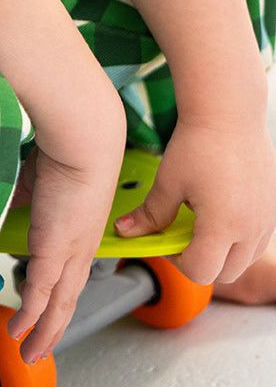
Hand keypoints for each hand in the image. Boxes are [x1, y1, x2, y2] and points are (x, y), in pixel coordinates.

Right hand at [6, 106, 125, 364]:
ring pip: (59, 304)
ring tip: (30, 354)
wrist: (84, 134)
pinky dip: (31, 317)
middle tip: (39, 348)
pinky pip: (41, 293)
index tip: (46, 310)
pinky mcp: (56, 249)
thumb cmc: (65, 142)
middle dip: (53, 327)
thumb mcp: (37, 177)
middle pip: (68, 297)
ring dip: (45, 333)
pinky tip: (20, 334)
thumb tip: (3, 205)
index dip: (59, 295)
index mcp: (80, 227)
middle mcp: (81, 244)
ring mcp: (70, 250)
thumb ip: (23, 196)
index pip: (70, 271)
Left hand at [114, 119, 275, 286]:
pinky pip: (257, 241)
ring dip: (222, 253)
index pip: (201, 271)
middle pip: (225, 273)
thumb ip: (150, 215)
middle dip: (200, 261)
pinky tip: (221, 210)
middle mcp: (251, 229)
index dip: (178, 261)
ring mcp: (266, 221)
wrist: (228, 113)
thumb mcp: (168, 182)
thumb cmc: (199, 143)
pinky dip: (239, 239)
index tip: (167, 241)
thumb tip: (126, 231)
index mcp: (224, 226)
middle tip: (182, 234)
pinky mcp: (273, 210)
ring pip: (244, 260)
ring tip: (202, 220)